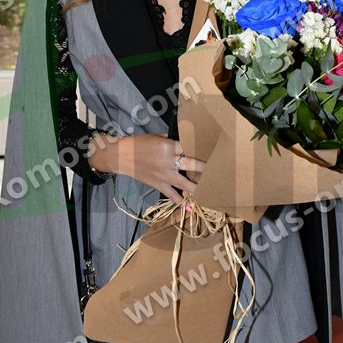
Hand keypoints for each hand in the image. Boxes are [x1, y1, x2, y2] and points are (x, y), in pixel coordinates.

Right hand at [88, 131, 205, 204]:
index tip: (215, 152)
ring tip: (211, 191)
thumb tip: (187, 139)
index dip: (202, 150)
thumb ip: (173, 139)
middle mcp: (169, 162)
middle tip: (220, 171)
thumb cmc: (140, 143)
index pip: (190, 148)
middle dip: (206, 169)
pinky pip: (172, 195)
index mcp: (169, 147)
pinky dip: (180, 201)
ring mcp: (164, 175)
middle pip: (191, 165)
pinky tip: (190, 206)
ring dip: (198, 188)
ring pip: (185, 184)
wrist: (123, 156)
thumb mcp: (158, 136)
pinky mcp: (159, 185)